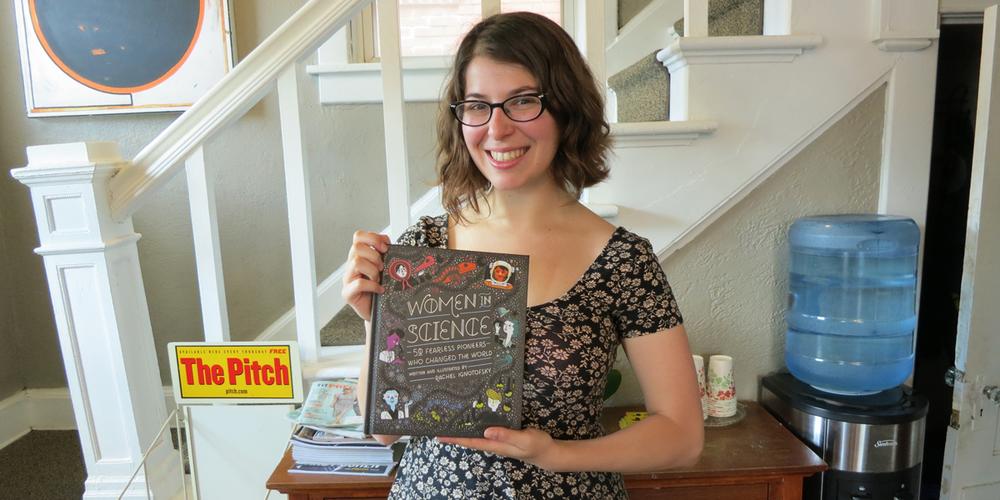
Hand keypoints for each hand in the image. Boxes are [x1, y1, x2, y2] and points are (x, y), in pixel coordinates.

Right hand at [341, 230, 390, 321]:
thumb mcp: (385, 268)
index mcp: (359, 257)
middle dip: (374, 256)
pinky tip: (380, 289)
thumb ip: (384, 255)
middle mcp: (350, 266)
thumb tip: (388, 243)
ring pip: (356, 263)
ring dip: (373, 270)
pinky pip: (359, 284)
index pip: (358, 236)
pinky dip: (373, 285)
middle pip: (357, 247)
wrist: (379, 311)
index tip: (385, 247)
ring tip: (379, 279)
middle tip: (382, 267)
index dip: (372, 238)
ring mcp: (347, 279)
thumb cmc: (381, 288)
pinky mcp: (347, 293)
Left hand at [437, 427, 560, 469]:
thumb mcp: (524, 439)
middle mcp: (493, 442)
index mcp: (496, 444)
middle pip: (470, 439)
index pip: (471, 442)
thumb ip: (506, 434)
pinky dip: (475, 426)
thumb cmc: (536, 445)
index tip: (439, 436)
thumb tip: (486, 431)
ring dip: (463, 430)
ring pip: (476, 435)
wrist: (547, 452)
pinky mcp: (503, 435)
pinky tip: (472, 420)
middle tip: (438, 426)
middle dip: (454, 434)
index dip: (455, 439)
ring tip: (450, 422)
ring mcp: (497, 439)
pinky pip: (485, 431)